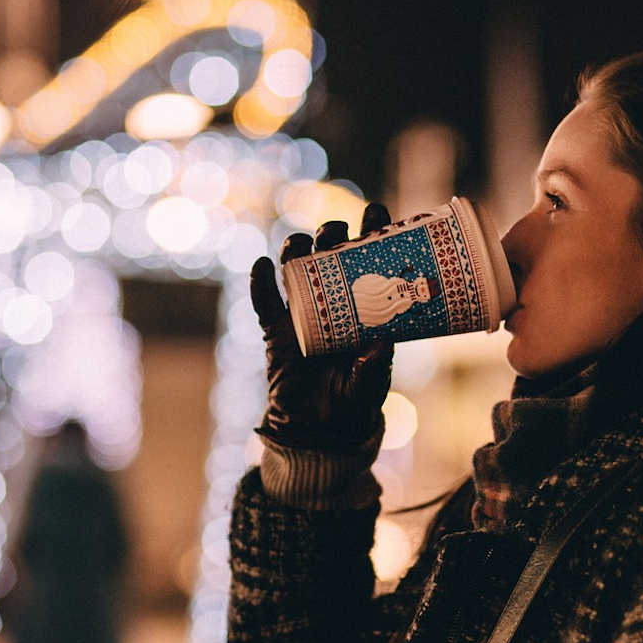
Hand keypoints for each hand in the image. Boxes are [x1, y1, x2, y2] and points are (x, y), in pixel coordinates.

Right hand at [249, 203, 394, 447]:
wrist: (318, 429)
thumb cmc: (353, 401)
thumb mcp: (370, 384)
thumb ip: (374, 366)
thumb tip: (382, 342)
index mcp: (362, 307)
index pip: (368, 262)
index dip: (371, 233)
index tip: (376, 212)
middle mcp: (332, 302)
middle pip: (329, 256)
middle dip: (332, 235)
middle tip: (337, 231)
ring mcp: (301, 314)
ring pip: (296, 270)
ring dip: (296, 250)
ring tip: (300, 243)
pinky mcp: (276, 331)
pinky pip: (264, 303)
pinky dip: (260, 283)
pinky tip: (261, 266)